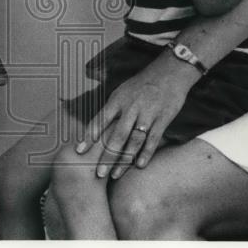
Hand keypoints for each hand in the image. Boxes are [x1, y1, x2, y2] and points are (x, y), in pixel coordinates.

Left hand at [74, 54, 196, 178]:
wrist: (170, 71)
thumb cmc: (142, 85)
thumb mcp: (122, 90)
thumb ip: (110, 109)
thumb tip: (95, 126)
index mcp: (118, 100)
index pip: (100, 120)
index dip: (89, 136)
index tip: (78, 151)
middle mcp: (131, 108)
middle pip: (116, 136)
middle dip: (106, 157)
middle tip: (98, 174)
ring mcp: (147, 114)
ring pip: (133, 141)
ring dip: (124, 160)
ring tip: (114, 175)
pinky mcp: (163, 119)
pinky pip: (153, 140)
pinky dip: (146, 153)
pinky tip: (138, 166)